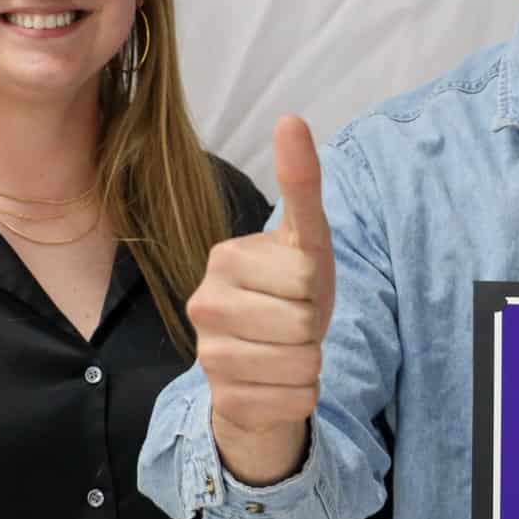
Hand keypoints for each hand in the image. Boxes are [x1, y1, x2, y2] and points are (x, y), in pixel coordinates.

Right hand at [188, 115, 336, 485]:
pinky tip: (278, 383)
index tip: (295, 288)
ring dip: (310, 363)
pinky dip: (301, 396)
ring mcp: (206, 356)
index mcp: (224, 259)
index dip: (315, 285)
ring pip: (302, 364)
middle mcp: (204, 305)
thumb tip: (291, 118)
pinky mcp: (222, 401)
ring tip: (286, 352)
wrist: (266, 364)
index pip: (306, 274)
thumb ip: (301, 182)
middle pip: (304, 322)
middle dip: (314, 327)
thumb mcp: (305, 239)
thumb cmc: (289, 294)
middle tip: (292, 323)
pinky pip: (297, 400)